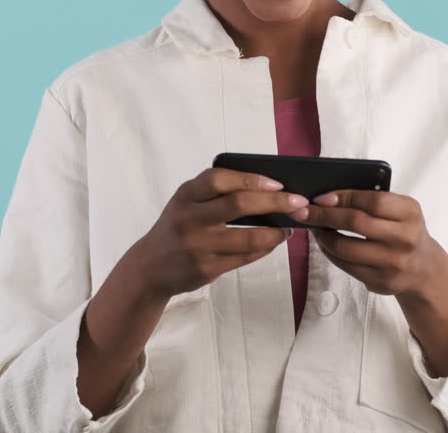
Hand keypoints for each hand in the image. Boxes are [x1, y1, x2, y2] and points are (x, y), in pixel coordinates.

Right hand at [130, 167, 309, 298]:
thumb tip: (267, 187)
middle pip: (239, 205)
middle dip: (275, 203)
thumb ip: (215, 192)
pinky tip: (274, 242)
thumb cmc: (177, 227)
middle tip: (298, 202)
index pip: (219, 179)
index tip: (278, 183)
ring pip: (248, 237)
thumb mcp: (186, 202)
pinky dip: (265, 248)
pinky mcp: (206, 269)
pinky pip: (245, 258)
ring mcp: (198, 246)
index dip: (251, 179)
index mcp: (186, 196)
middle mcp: (190, 219)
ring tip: (289, 227)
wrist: (149, 268)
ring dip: (276, 232)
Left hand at [292, 189, 447, 298]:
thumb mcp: (401, 209)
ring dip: (323, 236)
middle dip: (325, 215)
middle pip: (356, 223)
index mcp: (410, 213)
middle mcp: (405, 238)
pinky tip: (324, 244)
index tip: (320, 197)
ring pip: (346, 248)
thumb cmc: (404, 230)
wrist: (423, 268)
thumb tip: (329, 196)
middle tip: (305, 211)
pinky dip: (329, 252)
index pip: (373, 201)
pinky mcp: (381, 282)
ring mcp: (394, 263)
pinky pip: (346, 266)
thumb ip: (373, 200)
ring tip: (313, 227)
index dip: (343, 197)